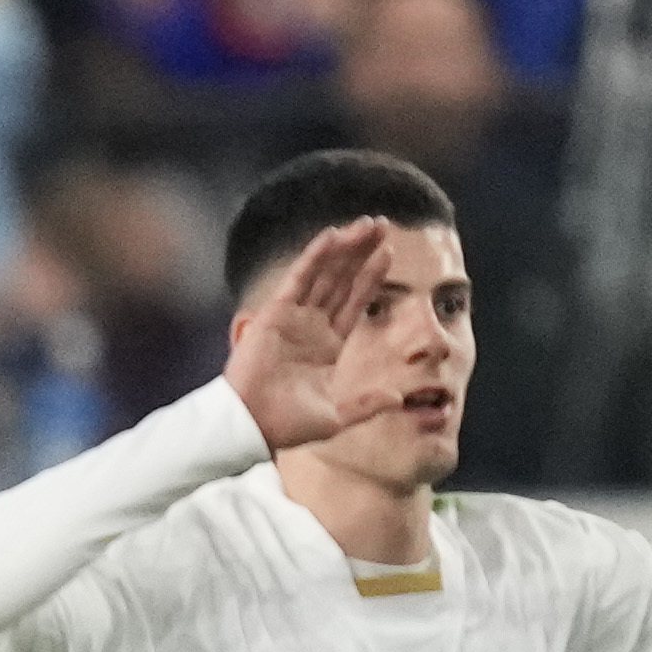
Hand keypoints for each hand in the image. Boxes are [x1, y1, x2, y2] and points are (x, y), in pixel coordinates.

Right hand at [220, 218, 395, 453]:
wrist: (252, 427)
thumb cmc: (287, 427)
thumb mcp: (336, 418)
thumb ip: (366, 405)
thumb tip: (399, 397)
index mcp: (328, 346)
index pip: (355, 302)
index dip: (371, 277)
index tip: (389, 252)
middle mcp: (312, 326)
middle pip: (342, 280)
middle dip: (362, 253)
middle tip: (382, 224)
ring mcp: (293, 318)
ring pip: (325, 274)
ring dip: (345, 248)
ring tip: (367, 224)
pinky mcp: (274, 314)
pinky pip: (298, 279)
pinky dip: (314, 257)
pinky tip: (332, 236)